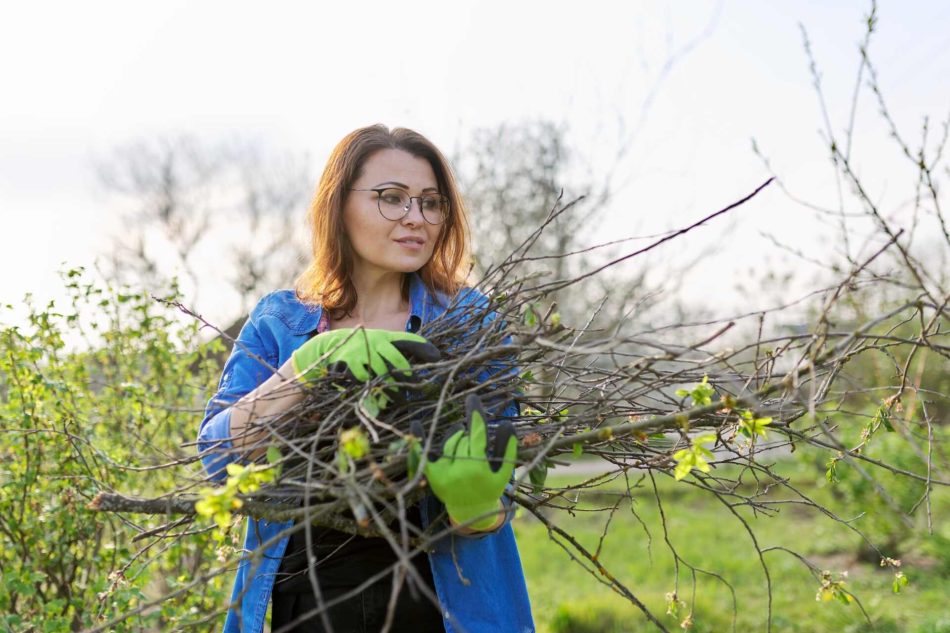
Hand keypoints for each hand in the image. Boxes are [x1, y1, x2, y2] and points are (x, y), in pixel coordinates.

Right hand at [291, 328, 439, 383]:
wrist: (329, 346)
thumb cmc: (364, 347)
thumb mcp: (383, 342)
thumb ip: (406, 346)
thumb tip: (437, 354)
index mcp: (384, 337)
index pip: (407, 343)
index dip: (422, 351)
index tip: (437, 359)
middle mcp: (373, 342)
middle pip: (395, 362)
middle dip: (406, 377)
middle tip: (413, 389)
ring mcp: (360, 353)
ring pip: (380, 374)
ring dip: (389, 389)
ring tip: (396, 400)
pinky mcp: (347, 365)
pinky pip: (362, 380)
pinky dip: (369, 389)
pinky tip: (375, 397)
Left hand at [411, 394, 517, 529]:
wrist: (470, 512)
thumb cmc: (490, 489)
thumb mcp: (503, 472)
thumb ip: (507, 449)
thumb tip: (507, 425)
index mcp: (478, 468)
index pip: (477, 435)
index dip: (474, 415)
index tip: (472, 399)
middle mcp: (459, 470)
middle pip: (463, 439)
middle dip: (469, 435)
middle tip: (473, 438)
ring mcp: (443, 473)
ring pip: (448, 443)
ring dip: (455, 436)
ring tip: (461, 434)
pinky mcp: (432, 476)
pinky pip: (425, 454)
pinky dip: (420, 440)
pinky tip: (416, 424)